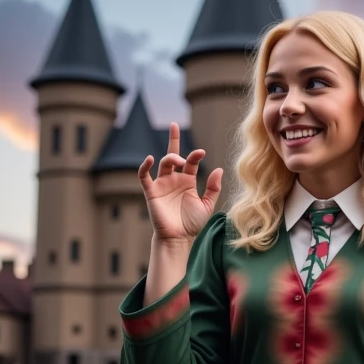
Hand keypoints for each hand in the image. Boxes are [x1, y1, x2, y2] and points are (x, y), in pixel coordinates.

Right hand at [138, 123, 222, 243]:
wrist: (178, 239)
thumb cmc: (192, 224)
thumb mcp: (207, 205)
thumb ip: (213, 188)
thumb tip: (219, 169)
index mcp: (188, 181)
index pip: (190, 162)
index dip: (195, 155)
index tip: (201, 152)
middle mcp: (174, 180)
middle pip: (173, 155)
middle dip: (173, 139)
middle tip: (174, 125)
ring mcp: (162, 184)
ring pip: (163, 163)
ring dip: (170, 157)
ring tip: (178, 159)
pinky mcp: (151, 192)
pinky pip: (144, 176)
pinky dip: (145, 166)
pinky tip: (150, 158)